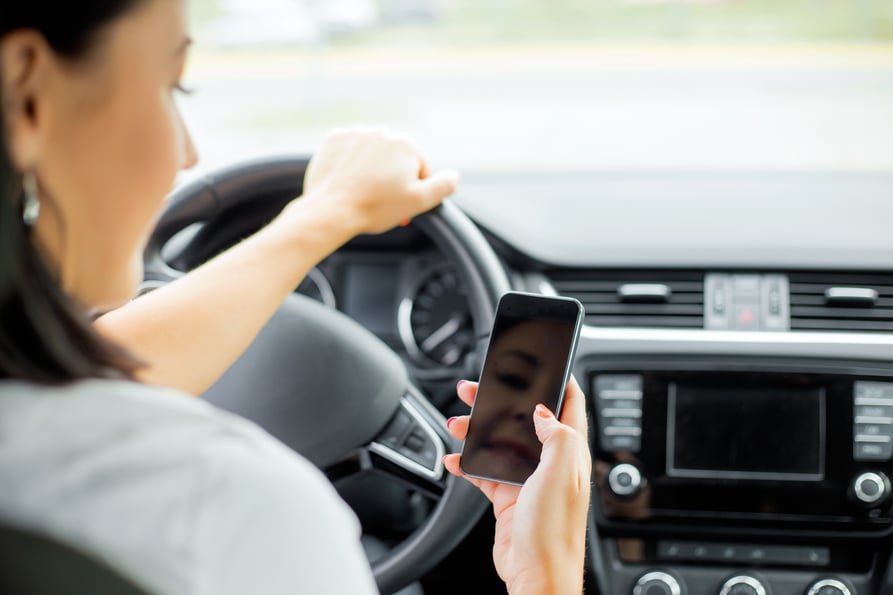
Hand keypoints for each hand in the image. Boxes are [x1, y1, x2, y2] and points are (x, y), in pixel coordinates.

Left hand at [301, 127, 459, 234]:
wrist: (331, 210)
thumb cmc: (376, 207)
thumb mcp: (419, 201)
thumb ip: (443, 186)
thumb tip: (454, 175)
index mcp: (406, 144)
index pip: (418, 168)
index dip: (412, 190)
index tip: (401, 205)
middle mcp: (382, 131)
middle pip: (394, 159)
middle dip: (392, 179)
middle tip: (382, 203)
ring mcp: (355, 133)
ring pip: (371, 154)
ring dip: (371, 170)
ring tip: (363, 193)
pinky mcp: (334, 139)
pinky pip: (348, 150)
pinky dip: (350, 164)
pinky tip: (348, 181)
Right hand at [443, 377, 591, 594]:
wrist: (536, 573)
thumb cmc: (554, 531)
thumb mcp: (562, 473)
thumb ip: (558, 435)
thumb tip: (544, 411)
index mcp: (571, 452)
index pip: (571, 406)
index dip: (561, 381)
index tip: (547, 363)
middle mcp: (551, 463)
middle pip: (525, 419)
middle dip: (501, 400)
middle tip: (476, 388)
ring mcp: (528, 479)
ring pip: (500, 442)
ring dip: (477, 430)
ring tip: (457, 422)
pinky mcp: (508, 496)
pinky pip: (484, 471)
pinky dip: (467, 462)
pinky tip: (454, 459)